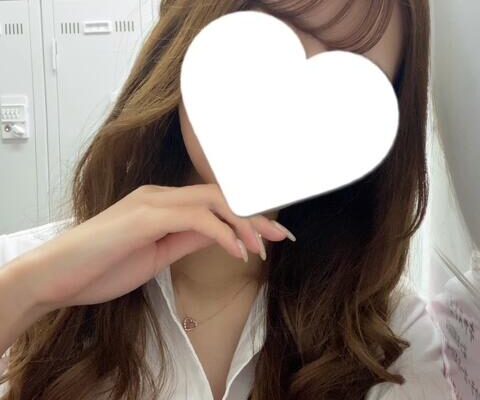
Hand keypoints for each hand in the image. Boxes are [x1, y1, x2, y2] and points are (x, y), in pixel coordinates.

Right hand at [15, 184, 290, 310]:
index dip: (245, 217)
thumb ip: (187, 239)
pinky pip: (195, 218)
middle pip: (219, 196)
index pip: (213, 203)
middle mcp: (159, 196)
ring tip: (262, 247)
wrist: (54, 276)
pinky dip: (221, 233)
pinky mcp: (144, 217)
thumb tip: (221, 236)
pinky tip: (236, 252)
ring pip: (212, 201)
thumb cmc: (100, 267)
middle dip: (254, 215)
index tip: (270, 235)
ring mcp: (151, 203)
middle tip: (282, 236)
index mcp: (162, 204)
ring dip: (243, 224)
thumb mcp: (156, 254)